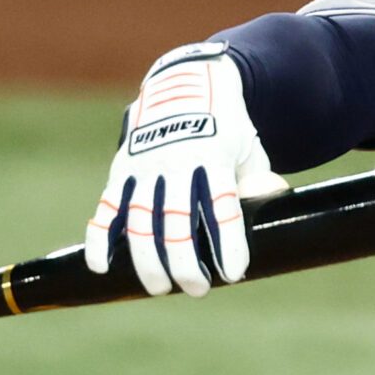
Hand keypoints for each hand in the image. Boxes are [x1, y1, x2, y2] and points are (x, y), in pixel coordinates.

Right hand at [83, 43, 284, 296]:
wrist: (184, 84)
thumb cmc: (225, 127)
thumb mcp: (249, 148)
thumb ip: (258, 180)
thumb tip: (275, 201)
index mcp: (214, 156)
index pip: (221, 208)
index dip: (227, 244)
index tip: (233, 274)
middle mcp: (176, 161)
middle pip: (177, 221)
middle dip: (186, 261)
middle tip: (197, 289)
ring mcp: (145, 165)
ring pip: (141, 220)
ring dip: (147, 259)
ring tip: (159, 288)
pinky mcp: (122, 168)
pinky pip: (107, 206)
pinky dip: (100, 237)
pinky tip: (102, 266)